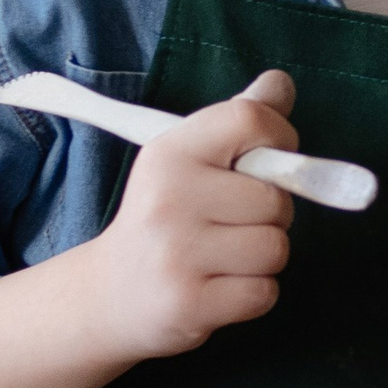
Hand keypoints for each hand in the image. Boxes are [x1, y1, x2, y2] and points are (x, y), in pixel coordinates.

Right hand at [84, 69, 297, 357]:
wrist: (107, 295)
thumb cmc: (164, 217)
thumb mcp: (187, 159)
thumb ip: (238, 122)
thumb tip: (280, 82)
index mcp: (169, 154)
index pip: (250, 119)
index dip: (280, 137)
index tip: (271, 155)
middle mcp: (169, 200)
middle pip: (276, 198)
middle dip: (270, 214)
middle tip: (230, 221)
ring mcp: (177, 256)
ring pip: (276, 248)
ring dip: (262, 256)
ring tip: (223, 255)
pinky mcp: (190, 305)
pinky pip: (265, 292)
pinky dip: (253, 292)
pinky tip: (219, 285)